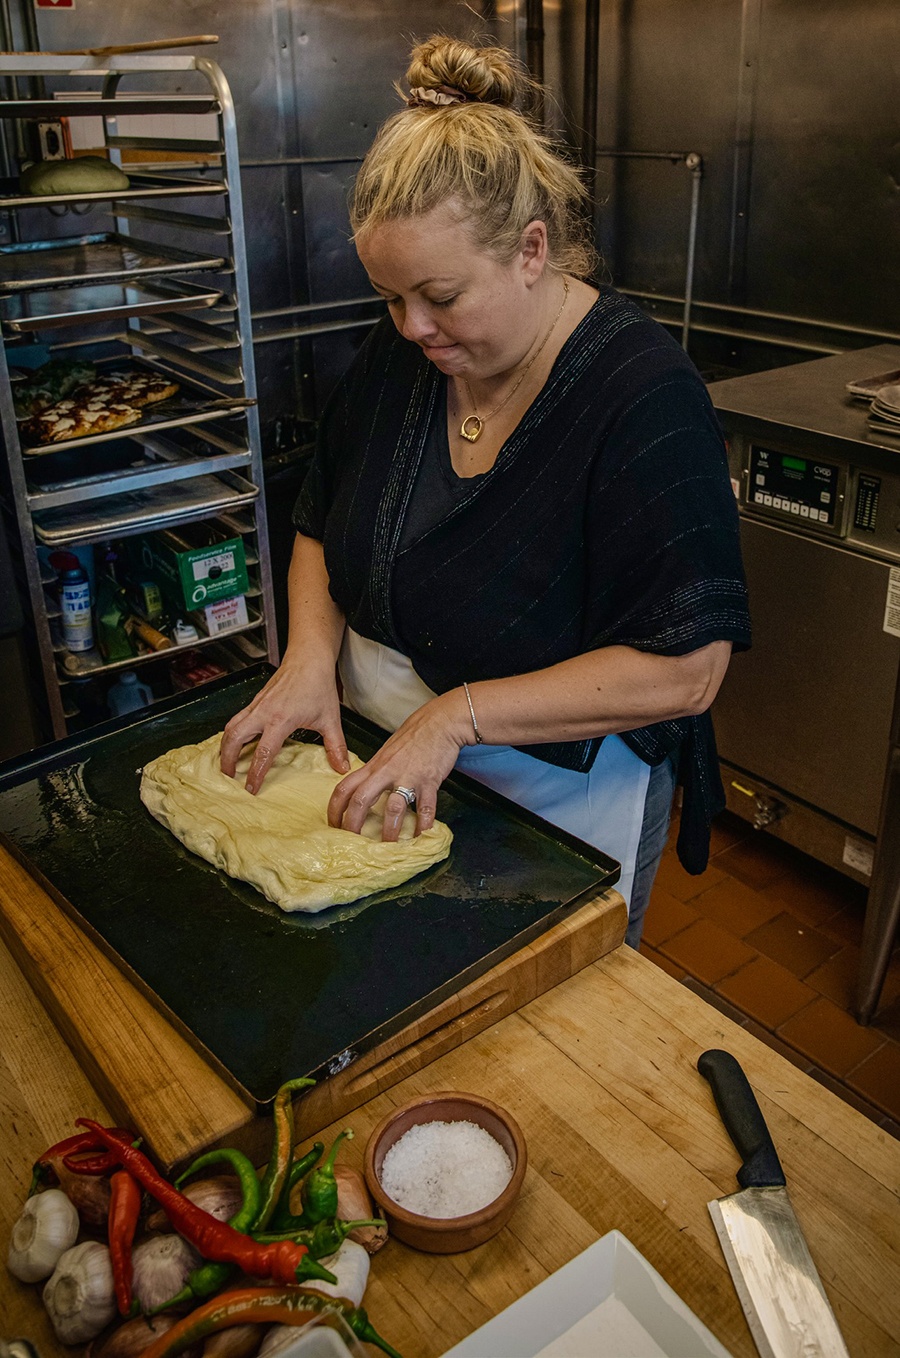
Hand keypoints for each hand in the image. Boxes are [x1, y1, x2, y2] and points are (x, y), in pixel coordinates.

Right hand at [219, 654, 348, 794]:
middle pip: (234, 738)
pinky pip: (237, 719)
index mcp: (280, 720)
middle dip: (227, 760)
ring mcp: (257, 705)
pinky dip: (232, 733)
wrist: (308, 658)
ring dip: (226, 746)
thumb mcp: (330, 718)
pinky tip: (238, 742)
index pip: (263, 753)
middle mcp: (263, 712)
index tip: (251, 789)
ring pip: (230, 727)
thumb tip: (342, 767)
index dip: (256, 773)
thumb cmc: (318, 685)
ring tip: (228, 762)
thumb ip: (335, 746)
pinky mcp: (256, 700)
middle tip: (230, 777)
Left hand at [328, 689, 469, 840]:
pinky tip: (422, 836)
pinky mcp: (429, 781)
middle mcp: (386, 772)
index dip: (335, 808)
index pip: (345, 788)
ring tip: (388, 846)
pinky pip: (425, 807)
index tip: (333, 824)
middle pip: (361, 800)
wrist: (440, 722)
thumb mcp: (387, 751)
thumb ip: (376, 770)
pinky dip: (424, 825)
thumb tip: (367, 787)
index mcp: (374, 766)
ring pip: (393, 808)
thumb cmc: (415, 735)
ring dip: (389, 830)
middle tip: (352, 841)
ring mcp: (408, 777)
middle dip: (353, 824)